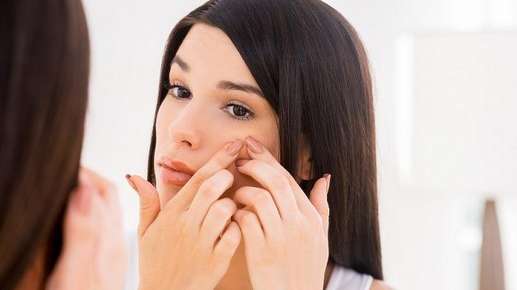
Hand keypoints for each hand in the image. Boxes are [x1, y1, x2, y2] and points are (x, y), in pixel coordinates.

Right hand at [46, 167, 127, 289]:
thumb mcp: (76, 269)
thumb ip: (82, 232)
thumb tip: (84, 189)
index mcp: (110, 239)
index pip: (104, 191)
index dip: (85, 173)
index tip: (67, 164)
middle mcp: (116, 242)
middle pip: (109, 197)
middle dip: (91, 179)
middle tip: (69, 170)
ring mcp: (114, 253)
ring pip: (108, 211)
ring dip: (93, 194)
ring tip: (74, 187)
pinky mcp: (107, 263)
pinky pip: (105, 227)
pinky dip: (93, 212)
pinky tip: (83, 219)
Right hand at [127, 140, 243, 289]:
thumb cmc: (155, 262)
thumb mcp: (145, 232)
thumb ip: (146, 202)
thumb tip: (134, 175)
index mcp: (172, 214)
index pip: (197, 179)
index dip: (218, 160)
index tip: (234, 146)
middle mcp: (186, 225)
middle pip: (212, 188)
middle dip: (227, 176)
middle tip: (233, 175)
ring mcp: (202, 243)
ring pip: (225, 210)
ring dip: (234, 204)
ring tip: (232, 207)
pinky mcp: (216, 260)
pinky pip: (235, 235)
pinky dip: (240, 227)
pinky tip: (236, 228)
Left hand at [232, 136, 330, 289]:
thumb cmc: (306, 268)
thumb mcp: (321, 237)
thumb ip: (321, 206)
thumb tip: (324, 177)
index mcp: (311, 218)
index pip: (288, 179)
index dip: (268, 160)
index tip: (252, 146)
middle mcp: (298, 225)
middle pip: (274, 182)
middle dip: (254, 165)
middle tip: (240, 160)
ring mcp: (280, 238)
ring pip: (258, 199)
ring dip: (243, 192)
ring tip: (237, 194)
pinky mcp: (262, 252)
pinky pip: (246, 222)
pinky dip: (237, 214)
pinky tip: (235, 216)